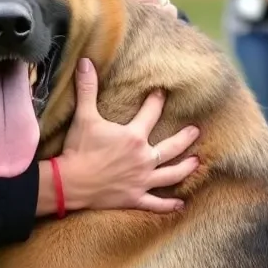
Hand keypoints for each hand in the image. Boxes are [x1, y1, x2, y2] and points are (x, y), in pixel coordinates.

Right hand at [58, 57, 199, 212]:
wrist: (70, 182)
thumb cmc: (79, 149)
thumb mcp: (84, 117)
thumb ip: (87, 89)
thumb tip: (85, 61)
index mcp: (134, 137)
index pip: (151, 114)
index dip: (157, 101)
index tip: (162, 94)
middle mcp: (143, 158)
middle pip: (171, 147)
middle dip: (185, 137)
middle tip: (196, 131)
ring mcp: (141, 180)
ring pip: (171, 175)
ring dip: (185, 168)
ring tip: (197, 163)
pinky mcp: (134, 198)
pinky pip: (156, 204)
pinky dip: (168, 206)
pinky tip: (180, 205)